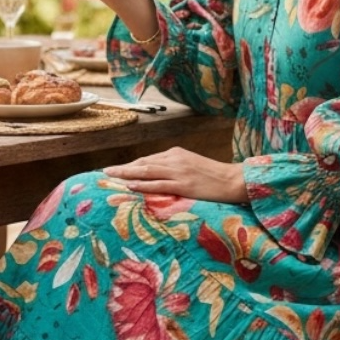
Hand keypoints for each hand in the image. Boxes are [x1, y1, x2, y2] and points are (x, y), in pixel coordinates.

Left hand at [103, 149, 248, 202]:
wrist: (233, 180)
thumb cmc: (214, 176)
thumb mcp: (192, 165)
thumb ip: (175, 167)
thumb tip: (159, 175)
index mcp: (176, 153)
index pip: (148, 159)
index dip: (131, 165)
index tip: (117, 169)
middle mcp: (175, 159)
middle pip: (143, 163)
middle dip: (123, 168)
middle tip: (105, 172)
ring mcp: (178, 172)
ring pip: (147, 171)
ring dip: (126, 173)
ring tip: (110, 176)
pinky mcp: (184, 184)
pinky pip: (159, 184)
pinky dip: (143, 184)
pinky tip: (130, 185)